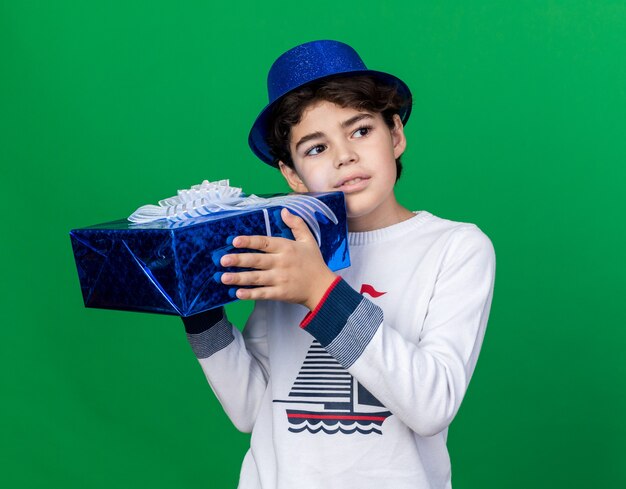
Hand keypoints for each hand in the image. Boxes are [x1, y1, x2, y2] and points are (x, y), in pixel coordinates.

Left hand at [219, 208, 336, 309]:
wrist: (323, 287)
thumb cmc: (314, 262)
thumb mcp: (308, 239)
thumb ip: (296, 224)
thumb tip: (283, 211)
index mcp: (286, 247)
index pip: (264, 242)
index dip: (249, 241)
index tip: (234, 241)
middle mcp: (281, 263)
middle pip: (256, 260)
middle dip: (238, 260)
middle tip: (222, 260)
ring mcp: (280, 279)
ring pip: (256, 278)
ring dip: (239, 278)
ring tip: (223, 277)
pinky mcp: (280, 293)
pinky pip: (262, 293)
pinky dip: (250, 294)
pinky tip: (238, 293)